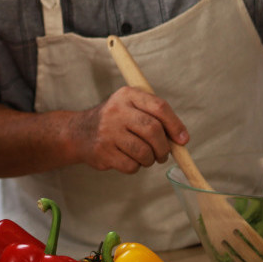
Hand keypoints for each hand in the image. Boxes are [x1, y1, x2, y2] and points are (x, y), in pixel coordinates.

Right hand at [72, 86, 189, 173]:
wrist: (79, 132)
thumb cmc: (116, 121)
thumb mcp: (131, 107)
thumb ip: (155, 117)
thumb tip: (181, 139)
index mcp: (127, 95)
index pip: (159, 107)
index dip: (175, 125)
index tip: (183, 140)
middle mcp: (117, 110)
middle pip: (153, 130)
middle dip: (164, 147)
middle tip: (163, 154)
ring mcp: (108, 131)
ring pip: (144, 151)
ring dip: (150, 159)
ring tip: (146, 157)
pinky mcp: (103, 151)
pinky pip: (131, 165)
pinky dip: (136, 167)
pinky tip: (129, 159)